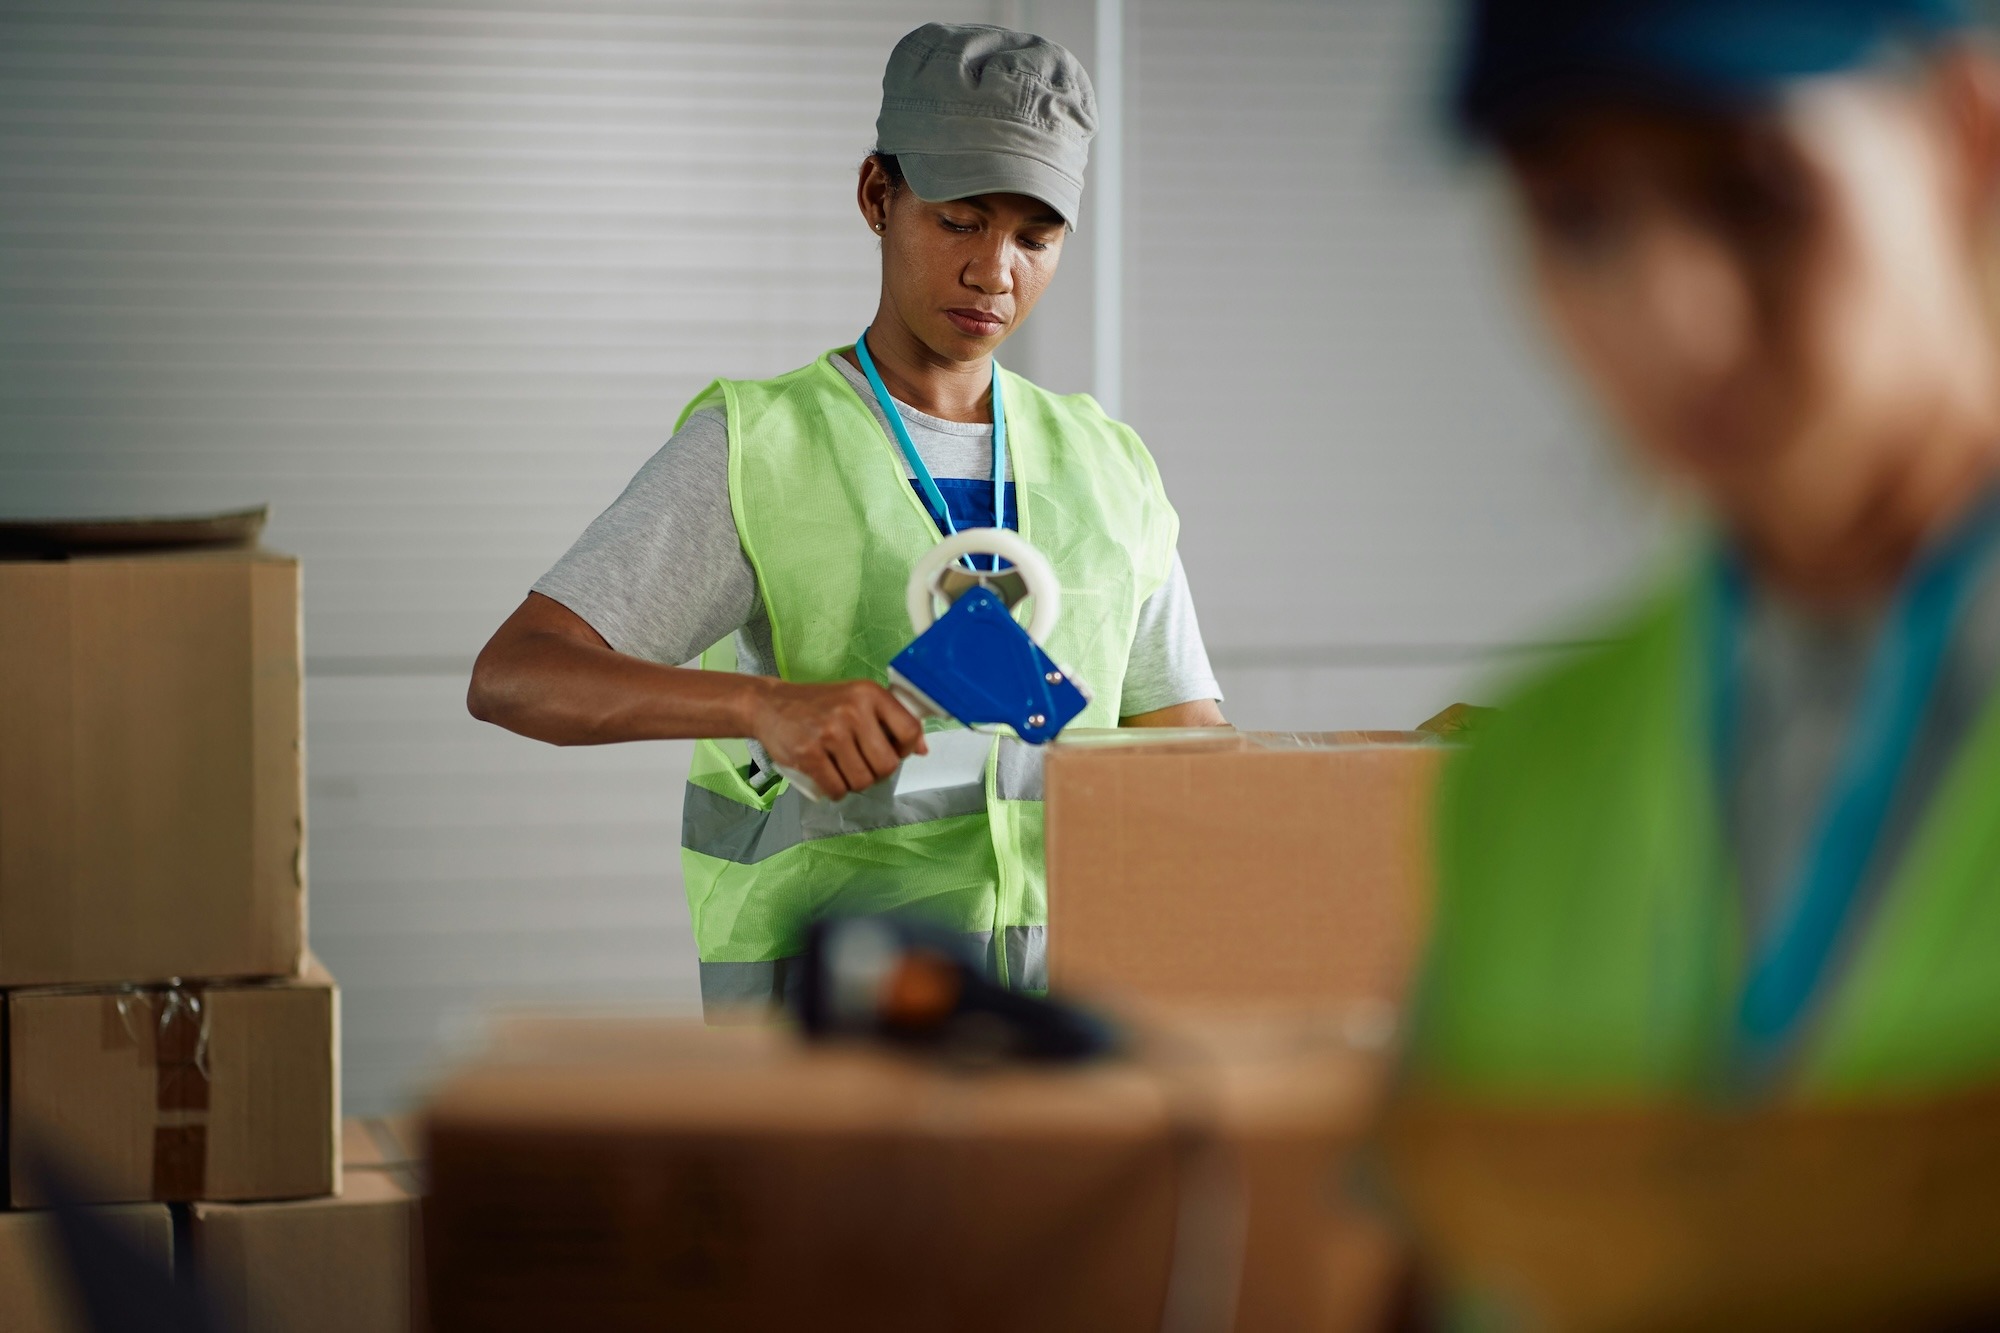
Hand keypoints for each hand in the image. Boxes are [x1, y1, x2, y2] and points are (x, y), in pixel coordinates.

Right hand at [751, 680, 927, 799]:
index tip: (891, 751)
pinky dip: (836, 791)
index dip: (905, 750)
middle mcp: (853, 710)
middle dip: (877, 773)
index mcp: (870, 693)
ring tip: (843, 770)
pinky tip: (829, 779)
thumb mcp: (858, 699)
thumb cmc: (820, 705)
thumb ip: (891, 721)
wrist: (770, 704)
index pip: (910, 731)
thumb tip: (924, 749)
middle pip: (887, 765)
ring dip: (855, 783)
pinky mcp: (808, 754)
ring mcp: (830, 732)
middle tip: (862, 765)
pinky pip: (837, 789)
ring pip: (862, 781)